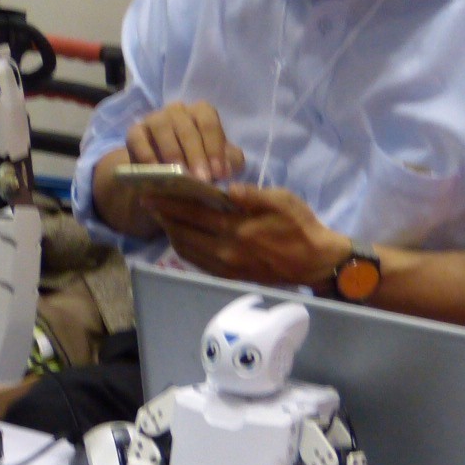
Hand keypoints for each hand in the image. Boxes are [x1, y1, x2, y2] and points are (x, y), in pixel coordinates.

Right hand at [124, 101, 244, 183]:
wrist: (163, 171)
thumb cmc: (196, 162)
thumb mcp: (218, 162)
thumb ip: (230, 162)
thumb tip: (228, 168)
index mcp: (200, 113)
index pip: (209, 123)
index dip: (215, 148)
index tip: (219, 174)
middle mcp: (177, 111)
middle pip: (187, 127)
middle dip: (196, 155)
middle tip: (202, 179)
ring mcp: (154, 119)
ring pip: (163, 127)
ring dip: (173, 152)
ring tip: (179, 174)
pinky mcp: (134, 132)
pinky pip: (138, 138)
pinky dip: (147, 155)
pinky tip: (156, 171)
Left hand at [144, 184, 348, 286]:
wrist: (316, 262)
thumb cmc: (300, 226)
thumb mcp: (282, 201)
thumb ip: (252, 195)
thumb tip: (226, 188)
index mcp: (237, 229)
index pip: (192, 214)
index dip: (167, 204)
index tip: (148, 195)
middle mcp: (226, 251)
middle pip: (182, 233)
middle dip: (163, 218)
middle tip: (150, 204)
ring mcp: (226, 267)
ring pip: (186, 250)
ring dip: (171, 233)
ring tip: (164, 218)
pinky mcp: (229, 276)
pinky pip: (197, 262)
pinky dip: (185, 248)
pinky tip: (182, 235)